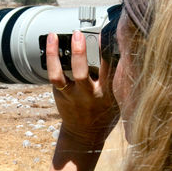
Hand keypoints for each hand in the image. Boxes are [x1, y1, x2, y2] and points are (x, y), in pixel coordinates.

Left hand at [46, 31, 118, 147]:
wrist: (85, 135)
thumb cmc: (105, 112)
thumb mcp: (118, 98)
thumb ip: (117, 78)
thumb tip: (120, 50)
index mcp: (107, 94)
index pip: (109, 70)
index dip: (108, 52)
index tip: (107, 35)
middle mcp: (88, 95)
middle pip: (82, 74)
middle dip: (79, 53)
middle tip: (78, 35)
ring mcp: (71, 95)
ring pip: (60, 76)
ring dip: (55, 55)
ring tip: (54, 36)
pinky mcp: (60, 94)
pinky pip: (53, 76)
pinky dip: (51, 59)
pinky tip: (51, 43)